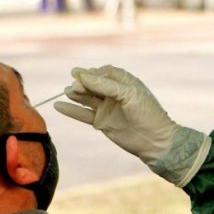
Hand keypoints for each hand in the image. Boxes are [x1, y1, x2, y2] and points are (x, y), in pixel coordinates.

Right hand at [54, 65, 210, 186]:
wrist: (155, 141)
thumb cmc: (147, 113)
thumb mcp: (129, 95)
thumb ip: (106, 85)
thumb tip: (84, 75)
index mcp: (124, 82)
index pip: (104, 72)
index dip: (92, 73)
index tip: (81, 75)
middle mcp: (114, 93)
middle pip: (93, 84)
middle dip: (83, 83)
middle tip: (74, 86)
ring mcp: (107, 107)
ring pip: (87, 98)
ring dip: (76, 94)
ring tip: (67, 92)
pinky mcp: (101, 122)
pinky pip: (83, 114)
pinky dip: (72, 110)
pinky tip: (59, 106)